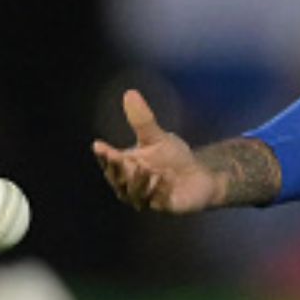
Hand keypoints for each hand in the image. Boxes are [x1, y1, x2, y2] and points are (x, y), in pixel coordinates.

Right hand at [91, 89, 218, 212]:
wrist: (201, 176)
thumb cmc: (173, 158)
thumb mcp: (157, 137)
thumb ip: (142, 120)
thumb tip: (130, 93)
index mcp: (126, 168)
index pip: (110, 163)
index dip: (104, 156)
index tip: (99, 145)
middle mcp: (132, 186)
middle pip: (118, 181)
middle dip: (117, 170)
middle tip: (118, 158)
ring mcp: (149, 199)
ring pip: (136, 194)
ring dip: (138, 182)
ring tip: (144, 169)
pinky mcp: (167, 207)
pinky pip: (160, 201)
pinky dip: (160, 191)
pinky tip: (163, 179)